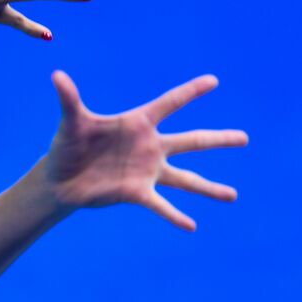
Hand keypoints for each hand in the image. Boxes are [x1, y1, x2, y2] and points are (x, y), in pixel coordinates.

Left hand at [40, 71, 248, 230]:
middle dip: (218, 139)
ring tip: (233, 196)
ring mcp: (147, 171)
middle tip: (245, 138)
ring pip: (186, 179)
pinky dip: (175, 216)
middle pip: (191, 141)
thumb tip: (56, 75)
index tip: (213, 81)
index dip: (190, 92)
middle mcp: (149, 146)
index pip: (169, 103)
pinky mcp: (138, 192)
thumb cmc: (67, 146)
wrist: (60, 180)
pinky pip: (161, 205)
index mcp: (137, 124)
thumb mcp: (71, 122)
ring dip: (209, 188)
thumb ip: (69, 99)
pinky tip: (191, 226)